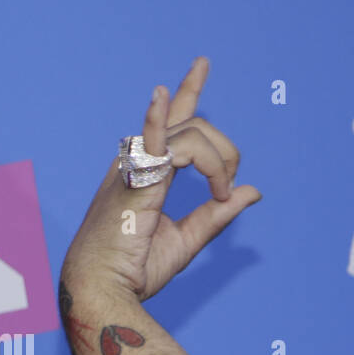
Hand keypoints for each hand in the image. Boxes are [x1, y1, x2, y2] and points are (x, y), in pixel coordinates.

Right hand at [62, 57, 261, 301]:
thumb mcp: (186, 240)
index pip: (172, 122)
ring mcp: (134, 167)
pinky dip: (158, 118)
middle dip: (225, 153)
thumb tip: (250, 192)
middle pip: (194, 127)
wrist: (103, 289)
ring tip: (219, 193)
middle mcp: (137, 161)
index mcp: (145, 172)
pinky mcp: (134, 180)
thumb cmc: (131, 270)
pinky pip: (153, 142)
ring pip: (191, 135)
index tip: (201, 65)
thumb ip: (216, 215)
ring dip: (218, 162)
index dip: (187, 91)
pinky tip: (162, 93)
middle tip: (224, 191)